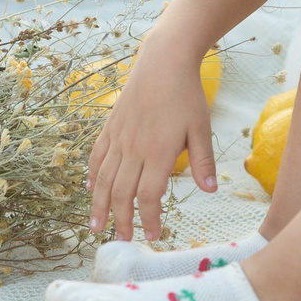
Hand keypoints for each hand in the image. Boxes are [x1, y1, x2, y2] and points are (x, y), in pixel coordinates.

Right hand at [86, 33, 214, 242]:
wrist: (163, 60)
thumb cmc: (186, 94)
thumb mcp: (201, 127)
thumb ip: (203, 161)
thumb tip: (210, 191)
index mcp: (158, 152)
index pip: (148, 195)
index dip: (149, 218)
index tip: (153, 236)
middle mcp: (134, 148)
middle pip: (122, 193)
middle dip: (121, 220)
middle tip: (122, 240)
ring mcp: (119, 137)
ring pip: (104, 178)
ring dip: (99, 205)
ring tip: (96, 226)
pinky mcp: (110, 126)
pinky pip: (97, 155)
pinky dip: (92, 174)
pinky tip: (91, 187)